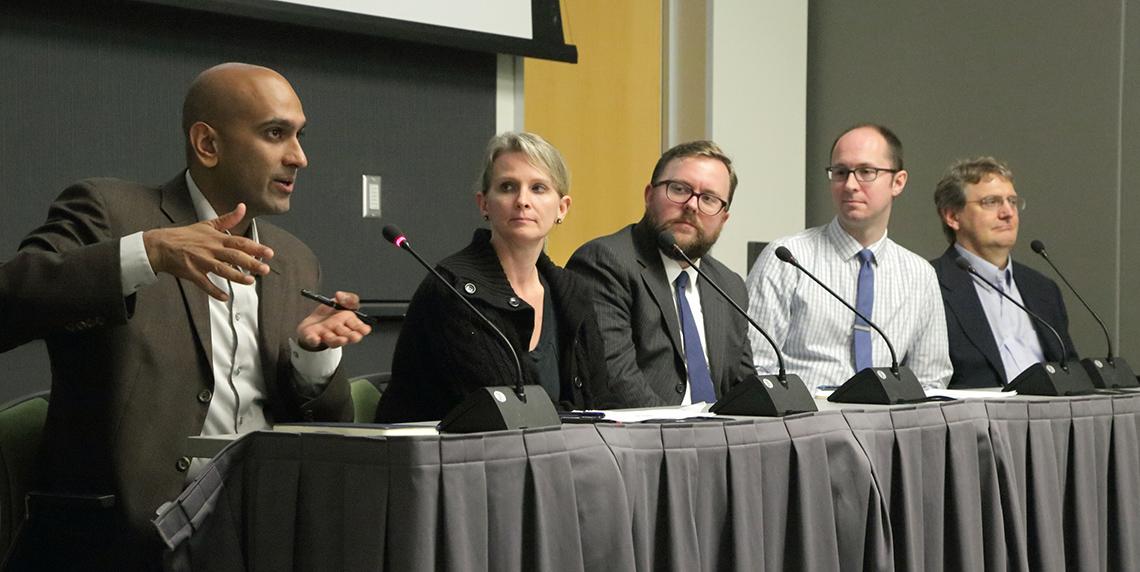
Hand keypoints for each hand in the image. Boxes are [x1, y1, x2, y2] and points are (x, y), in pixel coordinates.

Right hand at [143, 203, 272, 300]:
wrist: (161, 245)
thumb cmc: (185, 235)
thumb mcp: (207, 224)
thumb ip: (228, 219)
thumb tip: (242, 207)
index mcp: (216, 238)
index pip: (240, 242)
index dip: (255, 247)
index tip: (269, 253)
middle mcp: (210, 249)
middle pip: (234, 256)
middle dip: (251, 263)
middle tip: (265, 269)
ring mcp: (201, 261)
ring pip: (221, 269)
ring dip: (236, 276)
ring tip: (250, 281)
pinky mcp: (191, 272)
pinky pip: (204, 283)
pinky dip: (214, 291)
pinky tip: (224, 297)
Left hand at [296, 290, 371, 350]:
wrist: (312, 321)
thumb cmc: (329, 314)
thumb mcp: (340, 302)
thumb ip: (347, 298)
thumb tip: (340, 295)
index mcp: (348, 323)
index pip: (358, 327)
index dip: (362, 329)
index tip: (365, 329)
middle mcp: (338, 332)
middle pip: (347, 336)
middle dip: (352, 336)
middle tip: (354, 336)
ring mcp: (326, 336)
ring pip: (333, 340)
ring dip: (337, 340)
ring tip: (342, 340)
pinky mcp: (313, 338)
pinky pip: (313, 340)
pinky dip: (314, 340)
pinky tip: (316, 339)